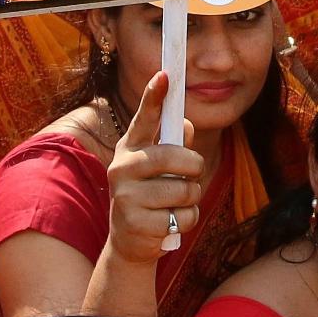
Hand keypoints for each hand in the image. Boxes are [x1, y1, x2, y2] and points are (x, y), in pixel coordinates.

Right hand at [103, 70, 205, 264]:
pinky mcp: (135, 223)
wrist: (129, 241)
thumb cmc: (150, 196)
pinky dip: (186, 221)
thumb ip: (173, 146)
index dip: (155, 96)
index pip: (144, 118)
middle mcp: (122, 167)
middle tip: (190, 178)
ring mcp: (126, 196)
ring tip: (175, 205)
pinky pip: (182, 217)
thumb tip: (186, 126)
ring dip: (191, 199)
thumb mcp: (159, 169)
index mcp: (130, 148)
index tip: (166, 74)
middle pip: (176, 157)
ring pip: (184, 190)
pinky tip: (169, 223)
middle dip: (194, 169)